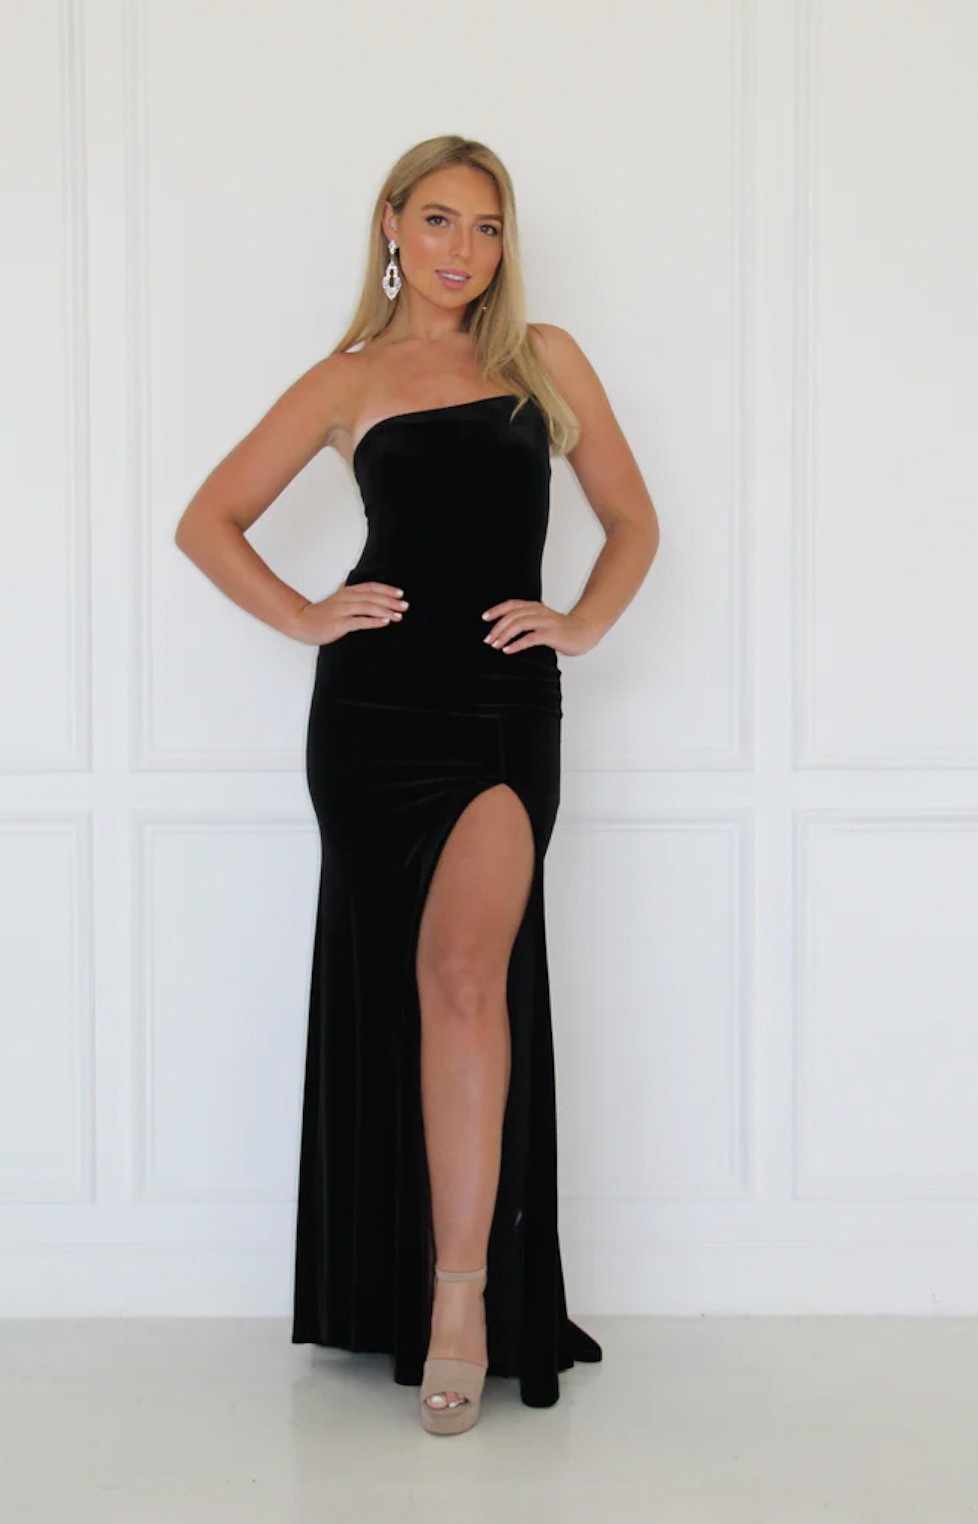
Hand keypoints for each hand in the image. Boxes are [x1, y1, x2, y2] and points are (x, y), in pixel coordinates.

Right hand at [290, 580, 408, 645]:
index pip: (370, 587)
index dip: (386, 589)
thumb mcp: (335, 598)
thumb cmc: (319, 613)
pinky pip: (359, 622)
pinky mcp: (339, 624)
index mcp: (346, 592)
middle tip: (404, 606)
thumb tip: (348, 582)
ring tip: (398, 615)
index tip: (400, 594)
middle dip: (390, 601)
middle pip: (372, 597)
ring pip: (367, 607)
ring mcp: (342, 611)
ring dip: (385, 611)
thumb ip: (344, 591)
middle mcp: (345, 598)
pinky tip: (384, 622)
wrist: (301, 622)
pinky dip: (373, 621)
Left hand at [480, 599, 599, 656]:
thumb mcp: (542, 620)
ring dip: (504, 635)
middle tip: (488, 639)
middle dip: (497, 627)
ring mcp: (546, 622)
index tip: (484, 618)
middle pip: (512, 615)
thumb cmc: (562, 629)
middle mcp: (539, 611)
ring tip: (495, 645)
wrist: (585, 631)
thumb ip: (527, 620)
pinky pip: (530, 638)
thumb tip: (504, 630)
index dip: (497, 610)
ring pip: (519, 624)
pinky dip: (517, 644)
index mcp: (535, 607)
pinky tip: (508, 650)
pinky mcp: (552, 634)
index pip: (512, 605)